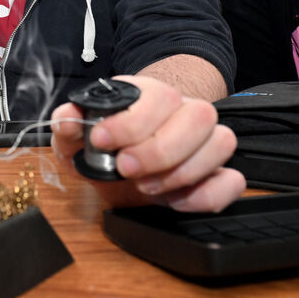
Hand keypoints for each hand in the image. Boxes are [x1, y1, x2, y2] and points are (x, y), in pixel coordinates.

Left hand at [51, 74, 243, 210]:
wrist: (121, 162)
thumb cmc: (104, 145)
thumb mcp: (77, 135)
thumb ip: (68, 123)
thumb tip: (66, 119)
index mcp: (151, 95)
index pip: (159, 96)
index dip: (131, 121)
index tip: (101, 141)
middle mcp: (185, 112)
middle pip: (199, 116)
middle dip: (160, 149)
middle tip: (126, 169)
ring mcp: (205, 143)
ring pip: (222, 143)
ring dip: (182, 172)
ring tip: (146, 186)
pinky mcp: (216, 175)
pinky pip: (232, 181)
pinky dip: (206, 195)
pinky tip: (174, 202)